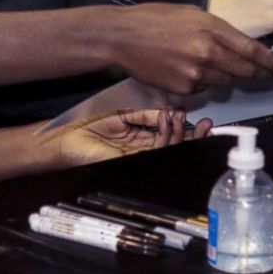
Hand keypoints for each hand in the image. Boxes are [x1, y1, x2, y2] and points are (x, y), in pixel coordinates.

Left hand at [47, 108, 212, 168]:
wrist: (66, 140)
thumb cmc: (86, 127)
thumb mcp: (121, 115)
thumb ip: (145, 115)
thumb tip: (168, 112)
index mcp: (139, 138)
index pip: (168, 135)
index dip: (184, 129)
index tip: (196, 118)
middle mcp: (142, 149)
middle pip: (174, 146)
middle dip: (192, 136)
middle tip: (206, 125)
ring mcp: (138, 156)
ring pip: (168, 149)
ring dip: (180, 133)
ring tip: (185, 118)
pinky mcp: (131, 160)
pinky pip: (155, 150)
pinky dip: (165, 136)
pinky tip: (169, 121)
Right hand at [103, 3, 272, 94]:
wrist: (122, 37)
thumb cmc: (156, 18)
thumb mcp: (193, 14)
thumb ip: (217, 30)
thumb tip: (237, 46)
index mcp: (212, 28)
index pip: (251, 49)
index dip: (270, 61)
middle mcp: (208, 52)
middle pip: (244, 70)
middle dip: (258, 73)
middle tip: (268, 75)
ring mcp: (196, 74)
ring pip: (225, 82)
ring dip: (227, 77)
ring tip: (213, 65)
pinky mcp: (183, 89)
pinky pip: (203, 90)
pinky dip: (202, 84)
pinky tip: (188, 71)